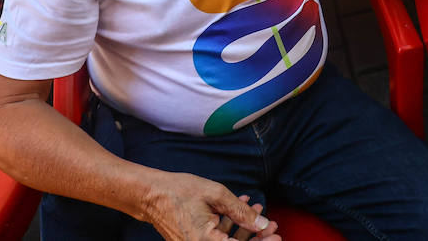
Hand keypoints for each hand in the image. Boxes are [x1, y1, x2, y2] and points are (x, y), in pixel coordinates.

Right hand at [145, 176, 277, 240]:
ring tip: (256, 209)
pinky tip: (239, 208)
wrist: (150, 195)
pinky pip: (217, 239)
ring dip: (244, 230)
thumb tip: (262, 223)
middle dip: (256, 238)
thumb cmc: (179, 192)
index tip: (276, 235)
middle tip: (273, 227)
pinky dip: (230, 227)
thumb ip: (241, 212)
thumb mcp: (215, 195)